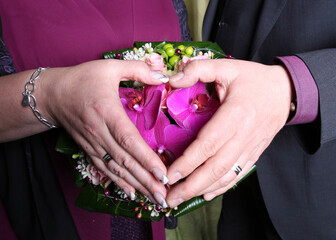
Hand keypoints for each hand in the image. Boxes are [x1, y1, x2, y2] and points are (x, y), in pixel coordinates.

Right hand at [44, 60, 168, 205]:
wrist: (52, 95)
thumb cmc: (82, 79)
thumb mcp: (109, 67)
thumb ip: (138, 70)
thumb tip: (164, 77)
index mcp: (107, 112)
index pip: (128, 139)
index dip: (145, 158)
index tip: (162, 173)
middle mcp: (99, 133)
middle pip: (125, 161)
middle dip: (146, 180)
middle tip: (165, 196)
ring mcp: (93, 144)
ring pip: (116, 169)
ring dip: (136, 186)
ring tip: (154, 199)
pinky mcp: (89, 149)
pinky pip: (105, 169)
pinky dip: (119, 182)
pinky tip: (132, 193)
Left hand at [165, 59, 292, 206]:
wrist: (285, 91)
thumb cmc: (254, 79)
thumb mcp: (226, 67)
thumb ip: (198, 69)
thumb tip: (172, 79)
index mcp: (235, 115)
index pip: (208, 144)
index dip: (188, 162)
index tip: (169, 175)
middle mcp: (243, 136)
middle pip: (215, 167)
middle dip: (191, 185)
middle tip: (168, 198)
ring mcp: (250, 148)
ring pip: (226, 176)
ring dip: (202, 190)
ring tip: (180, 200)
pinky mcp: (254, 154)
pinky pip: (237, 175)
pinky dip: (221, 188)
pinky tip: (205, 194)